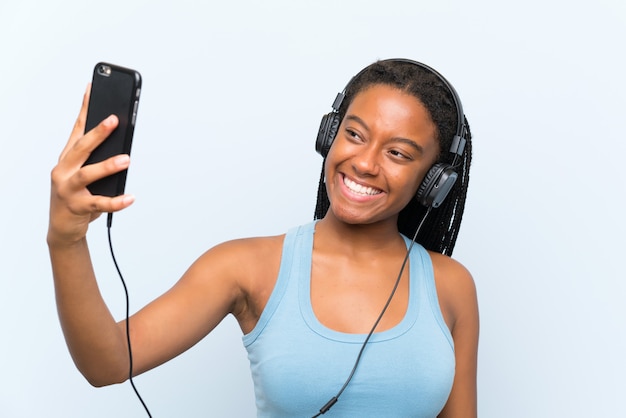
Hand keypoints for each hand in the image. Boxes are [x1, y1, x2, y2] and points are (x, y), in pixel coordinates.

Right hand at [48, 86, 134, 245]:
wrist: (62, 227)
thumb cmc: (76, 195)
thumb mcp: (84, 173)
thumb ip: (97, 160)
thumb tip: (123, 145)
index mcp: (67, 158)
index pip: (77, 129)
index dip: (85, 109)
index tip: (92, 89)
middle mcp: (63, 171)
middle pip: (81, 148)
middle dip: (98, 133)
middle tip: (114, 120)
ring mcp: (68, 189)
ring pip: (87, 175)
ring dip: (107, 166)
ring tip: (126, 159)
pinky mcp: (77, 207)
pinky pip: (99, 203)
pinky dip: (116, 201)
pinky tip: (130, 197)